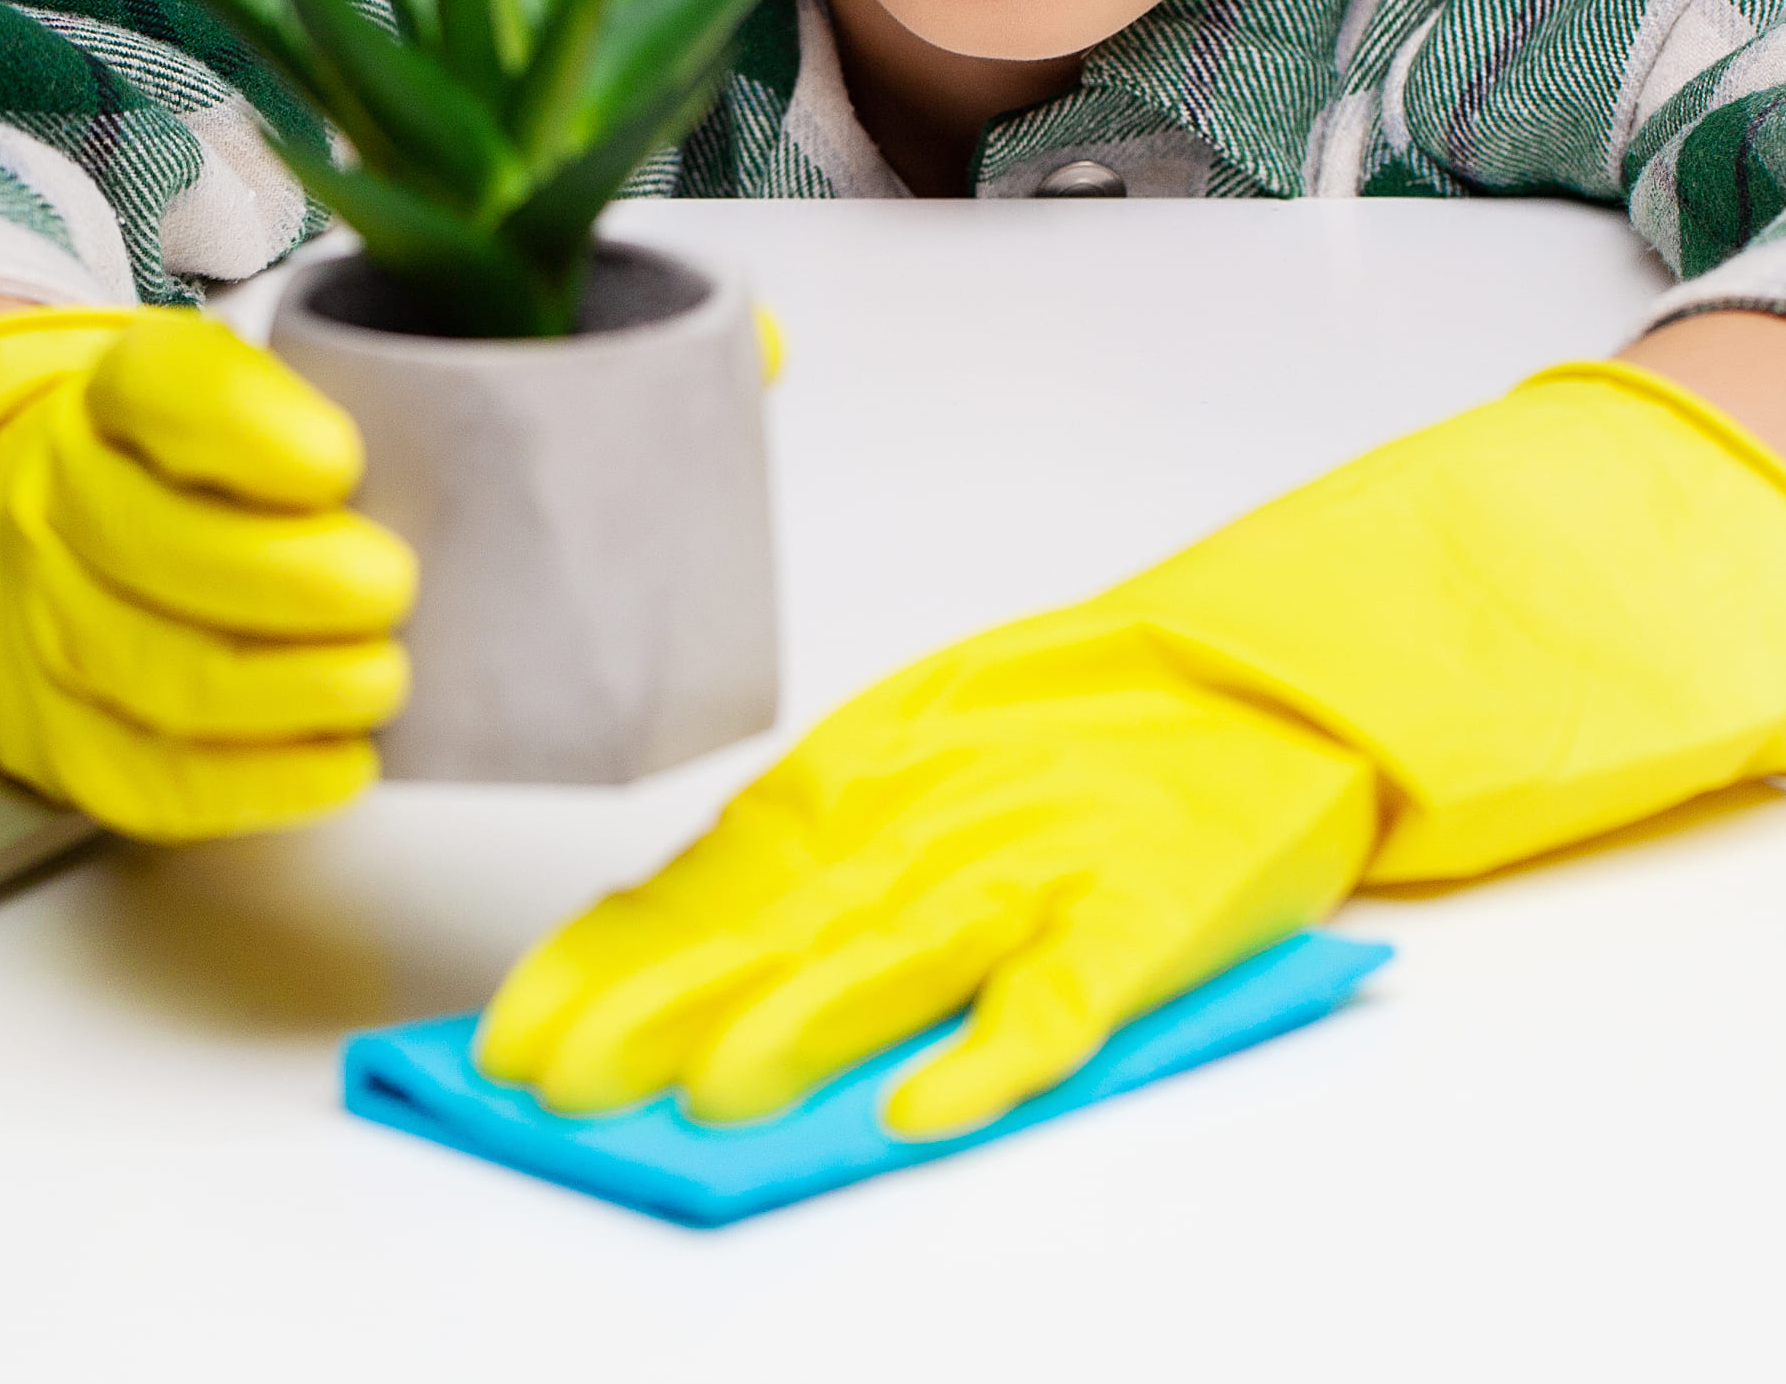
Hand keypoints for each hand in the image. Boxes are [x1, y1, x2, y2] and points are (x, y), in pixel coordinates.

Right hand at [0, 307, 415, 838]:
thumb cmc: (177, 476)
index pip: (161, 389)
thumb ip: (311, 427)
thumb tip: (426, 491)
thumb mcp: (231, 402)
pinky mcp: (63, 740)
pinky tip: (338, 761)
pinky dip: (262, 781)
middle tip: (389, 588)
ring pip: (164, 675)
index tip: (339, 462)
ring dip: (291, 687)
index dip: (254, 431)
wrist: (28, 553)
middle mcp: (59, 503)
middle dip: (295, 580)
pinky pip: (157, 779)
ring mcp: (47, 627)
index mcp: (111, 399)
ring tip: (378, 680)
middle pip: (164, 549)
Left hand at [479, 365, 1785, 1135]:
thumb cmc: (1073, 731)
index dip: (606, 962)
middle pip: (776, 929)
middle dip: (660, 1009)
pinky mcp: (1145, 918)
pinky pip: (1065, 1003)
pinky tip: (930, 1113)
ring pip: (901, 959)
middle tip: (560, 1086)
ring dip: (802, 1030)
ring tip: (717, 1097)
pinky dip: (998, 1058)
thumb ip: (788, 864)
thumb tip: (630, 964)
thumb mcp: (909, 764)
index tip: (510, 1035)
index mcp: (864, 788)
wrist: (1274, 673)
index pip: (705, 883)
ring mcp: (1041, 870)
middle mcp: (934, 828)